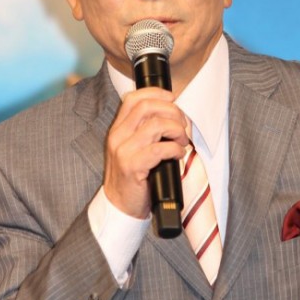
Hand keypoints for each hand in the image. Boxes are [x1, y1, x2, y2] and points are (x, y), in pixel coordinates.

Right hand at [102, 87, 189, 218]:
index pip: (134, 98)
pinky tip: (178, 154)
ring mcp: (123, 151)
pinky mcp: (132, 166)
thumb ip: (146, 131)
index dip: (156, 93)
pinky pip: (160, 149)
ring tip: (181, 142)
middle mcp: (118, 136)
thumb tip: (172, 116)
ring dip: (177, 131)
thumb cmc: (134, 177)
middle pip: (147, 107)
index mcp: (118, 129)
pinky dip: (175, 149)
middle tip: (182, 126)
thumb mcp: (135, 148)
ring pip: (156, 125)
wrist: (120, 206)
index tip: (173, 99)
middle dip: (172, 112)